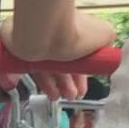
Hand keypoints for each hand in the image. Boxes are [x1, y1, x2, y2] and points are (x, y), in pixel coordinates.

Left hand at [0, 14, 117, 99]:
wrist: (46, 32)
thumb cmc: (76, 32)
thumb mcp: (105, 34)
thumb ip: (106, 41)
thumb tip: (106, 47)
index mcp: (75, 30)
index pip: (79, 55)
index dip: (83, 73)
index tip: (84, 88)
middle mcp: (56, 36)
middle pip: (63, 63)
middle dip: (70, 82)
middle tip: (73, 95)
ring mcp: (38, 44)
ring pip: (48, 68)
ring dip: (58, 85)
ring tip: (64, 97)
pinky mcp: (22, 53)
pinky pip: (33, 70)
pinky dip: (43, 83)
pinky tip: (50, 93)